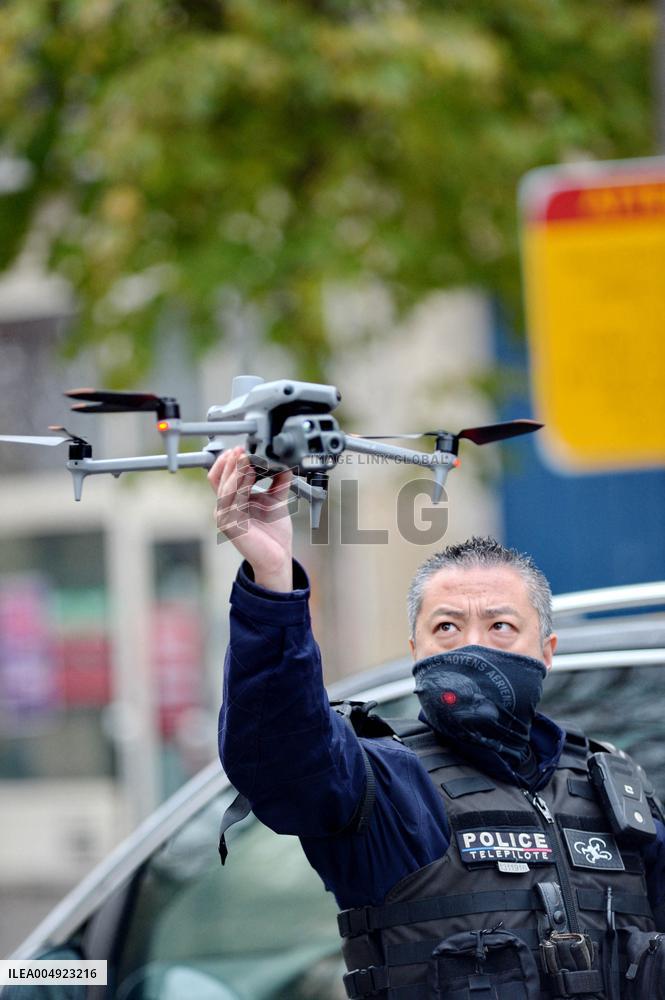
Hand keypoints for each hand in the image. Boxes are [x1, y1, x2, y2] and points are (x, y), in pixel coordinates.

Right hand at [208, 447, 293, 590]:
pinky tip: (249, 475)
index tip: (242, 447)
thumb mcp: (275, 500)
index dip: (228, 460)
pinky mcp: (230, 525)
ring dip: (236, 471)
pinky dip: (240, 485)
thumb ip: (278, 481)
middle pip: (219, 478)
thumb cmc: (273, 532)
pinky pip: (233, 501)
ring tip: (245, 458)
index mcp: (231, 500)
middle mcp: (224, 507)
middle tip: (243, 449)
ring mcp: (224, 516)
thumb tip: (284, 461)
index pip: (220, 475)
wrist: (278, 557)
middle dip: (231, 461)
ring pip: (225, 487)